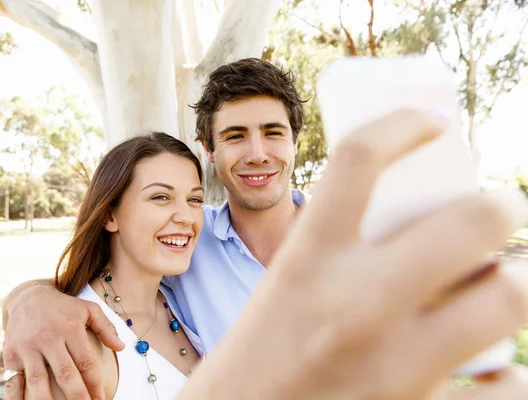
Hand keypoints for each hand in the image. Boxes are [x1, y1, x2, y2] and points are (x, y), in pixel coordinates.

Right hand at [2, 282, 123, 399]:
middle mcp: (48, 338)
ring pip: (38, 381)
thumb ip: (106, 327)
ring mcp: (28, 347)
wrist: (28, 297)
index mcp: (70, 328)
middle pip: (64, 373)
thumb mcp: (88, 309)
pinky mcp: (10, 355)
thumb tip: (121, 347)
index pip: (85, 361)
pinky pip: (13, 382)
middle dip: (77, 396)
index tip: (101, 399)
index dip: (94, 383)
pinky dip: (16, 399)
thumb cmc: (64, 307)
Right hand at [177, 109, 527, 398]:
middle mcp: (353, 303)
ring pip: (508, 297)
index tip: (435, 120)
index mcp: (306, 260)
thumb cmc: (260, 352)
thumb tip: (425, 233)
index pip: (359, 158)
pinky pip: (505, 387)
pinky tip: (490, 368)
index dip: (404, 121)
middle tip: (499, 210)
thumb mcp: (288, 286)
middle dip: (502, 205)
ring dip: (515, 284)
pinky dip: (508, 375)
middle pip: (471, 220)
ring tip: (498, 286)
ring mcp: (392, 364)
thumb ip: (343, 253)